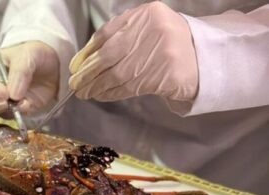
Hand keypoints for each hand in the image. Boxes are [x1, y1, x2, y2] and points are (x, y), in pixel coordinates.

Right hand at [0, 41, 58, 115]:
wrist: (50, 69)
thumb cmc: (33, 55)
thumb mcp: (29, 54)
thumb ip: (20, 72)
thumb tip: (13, 96)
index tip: (4, 93)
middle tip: (7, 102)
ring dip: (2, 111)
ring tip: (19, 103)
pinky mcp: (6, 111)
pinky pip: (4, 118)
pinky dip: (14, 115)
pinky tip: (25, 105)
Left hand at [69, 2, 197, 101]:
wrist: (204, 60)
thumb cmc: (169, 45)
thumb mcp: (146, 30)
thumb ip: (119, 36)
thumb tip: (84, 59)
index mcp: (148, 13)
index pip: (108, 33)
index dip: (87, 52)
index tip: (75, 66)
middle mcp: (155, 30)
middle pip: (110, 55)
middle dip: (88, 72)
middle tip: (75, 84)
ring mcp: (162, 53)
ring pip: (118, 73)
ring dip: (97, 86)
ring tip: (84, 93)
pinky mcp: (166, 76)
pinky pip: (130, 87)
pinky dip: (112, 93)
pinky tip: (101, 96)